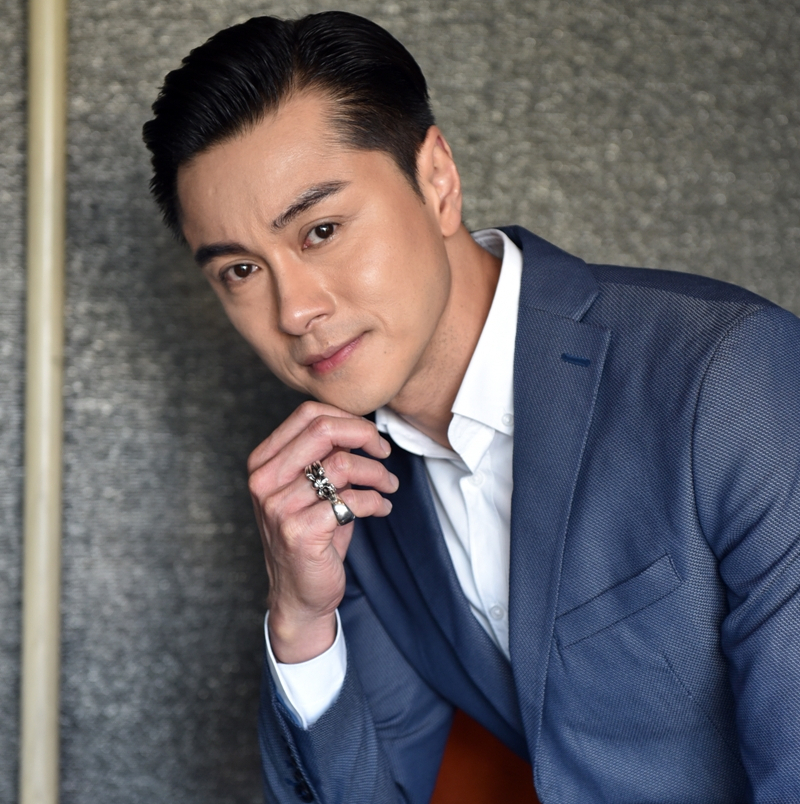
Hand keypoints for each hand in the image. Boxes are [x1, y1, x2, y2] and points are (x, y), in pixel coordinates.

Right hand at [248, 401, 397, 662]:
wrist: (298, 594)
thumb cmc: (310, 535)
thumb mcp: (309, 489)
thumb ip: (325, 455)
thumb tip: (364, 429)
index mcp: (263, 462)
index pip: (307, 414)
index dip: (348, 418)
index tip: (370, 437)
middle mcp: (264, 481)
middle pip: (323, 431)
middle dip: (364, 436)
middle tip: (384, 452)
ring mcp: (278, 507)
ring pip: (342, 465)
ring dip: (376, 473)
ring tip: (389, 485)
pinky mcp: (300, 532)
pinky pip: (351, 500)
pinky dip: (375, 501)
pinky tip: (382, 507)